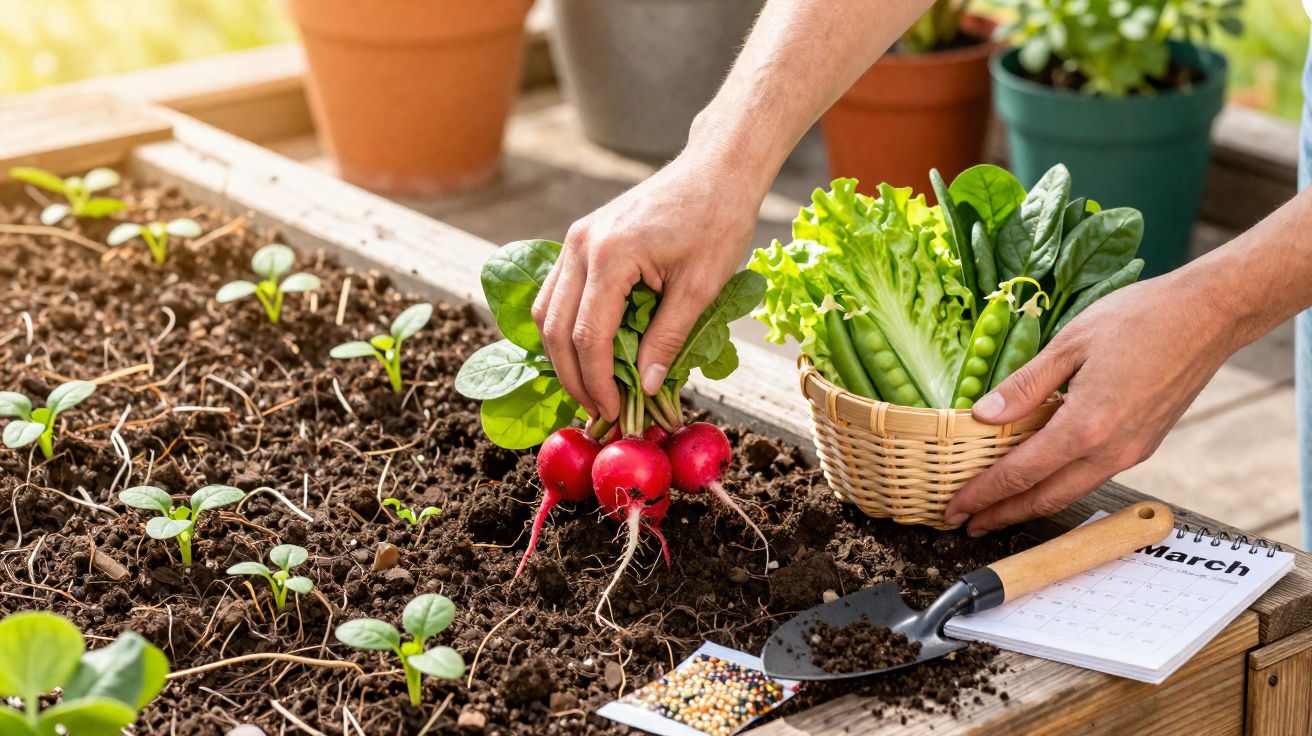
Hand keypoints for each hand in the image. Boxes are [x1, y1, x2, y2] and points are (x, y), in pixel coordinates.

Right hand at [532, 152, 763, 419]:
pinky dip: (564, 326)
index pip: (587, 335)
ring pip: (546, 310)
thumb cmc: (717, 221)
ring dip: (562, 355)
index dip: (597, 381)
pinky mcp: (580, 239)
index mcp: (610, 256)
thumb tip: (645, 388)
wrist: (716, 169)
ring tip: (591, 387)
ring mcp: (575, 239)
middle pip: (554, 327)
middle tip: (599, 409)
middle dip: (573, 376)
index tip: (614, 411)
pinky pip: (557, 292)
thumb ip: (668, 340)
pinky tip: (588, 351)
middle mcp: (580, 245)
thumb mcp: (700, 287)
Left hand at [943, 269, 1239, 535]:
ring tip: (996, 508)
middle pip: (1044, 498)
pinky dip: (1059, 484)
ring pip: (1070, 492)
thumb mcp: (1069, 344)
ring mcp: (1131, 452)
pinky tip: (1039, 475)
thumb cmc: (1142, 319)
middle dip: (1001, 514)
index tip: (955, 509)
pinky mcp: (1144, 445)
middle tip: (965, 522)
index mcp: (1086, 426)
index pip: (1020, 474)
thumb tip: (982, 416)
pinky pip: (1092, 475)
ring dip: (1030, 505)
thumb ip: (1024, 386)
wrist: (1209, 315)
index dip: (982, 495)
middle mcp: (1111, 450)